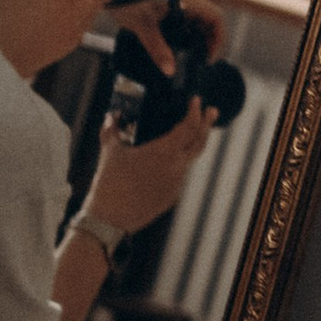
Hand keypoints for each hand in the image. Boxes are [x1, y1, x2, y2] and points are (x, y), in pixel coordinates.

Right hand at [89, 102, 212, 237]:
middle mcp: (176, 167)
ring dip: (193, 144)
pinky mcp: (172, 196)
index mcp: (164, 152)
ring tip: (189, 133)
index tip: (196, 102)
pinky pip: (180, 175)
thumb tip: (112, 116)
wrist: (109, 219)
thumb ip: (112, 129)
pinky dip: (179, 163)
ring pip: (190, 159)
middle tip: (211, 111)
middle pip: (200, 142)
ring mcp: (176, 184)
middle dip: (207, 124)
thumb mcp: (109, 151)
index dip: (195, 112)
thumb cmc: (109, 184)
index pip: (189, 127)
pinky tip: (170, 159)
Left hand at [107, 0, 221, 68]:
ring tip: (188, 57)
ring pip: (196, 22)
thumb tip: (170, 71)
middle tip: (200, 61)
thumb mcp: (142, 27)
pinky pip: (184, 21)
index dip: (218, 38)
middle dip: (208, 42)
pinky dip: (185, 35)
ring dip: (197, 39)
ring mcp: (175, 2)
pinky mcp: (166, 6)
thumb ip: (157, 49)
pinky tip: (173, 47)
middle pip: (208, 21)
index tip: (209, 57)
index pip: (216, 17)